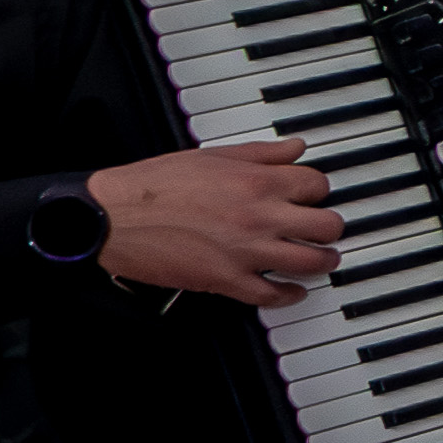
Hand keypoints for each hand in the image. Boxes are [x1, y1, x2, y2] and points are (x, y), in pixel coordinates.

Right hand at [89, 140, 341, 304]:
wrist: (113, 216)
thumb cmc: (153, 185)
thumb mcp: (211, 156)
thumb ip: (260, 153)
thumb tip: (295, 147)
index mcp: (257, 181)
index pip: (317, 185)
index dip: (317, 191)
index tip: (312, 197)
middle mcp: (260, 215)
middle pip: (327, 225)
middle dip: (329, 228)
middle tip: (324, 231)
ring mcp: (246, 250)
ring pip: (312, 262)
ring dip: (322, 262)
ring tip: (320, 259)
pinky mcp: (227, 279)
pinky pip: (274, 295)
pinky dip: (290, 295)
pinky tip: (292, 291)